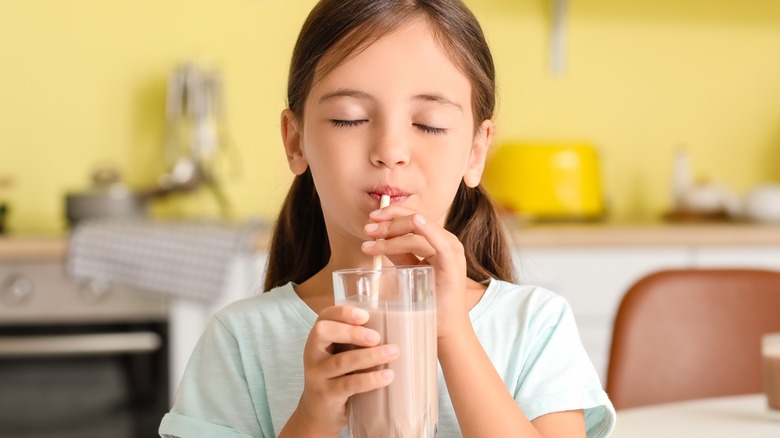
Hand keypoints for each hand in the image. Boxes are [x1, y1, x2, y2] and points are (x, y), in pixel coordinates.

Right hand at [285, 305, 398, 436]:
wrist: (319, 415)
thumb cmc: (336, 378)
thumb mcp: (340, 356)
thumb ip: (356, 342)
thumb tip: (395, 328)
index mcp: (318, 339)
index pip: (324, 317)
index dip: (343, 312)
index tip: (365, 315)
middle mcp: (313, 354)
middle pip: (324, 333)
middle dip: (352, 331)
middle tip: (377, 337)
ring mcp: (317, 375)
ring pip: (341, 361)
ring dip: (369, 356)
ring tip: (392, 353)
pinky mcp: (326, 395)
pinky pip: (348, 384)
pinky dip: (370, 379)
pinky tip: (387, 376)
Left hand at [361, 206, 470, 338]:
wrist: (443, 327)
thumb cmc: (428, 301)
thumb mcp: (409, 270)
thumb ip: (398, 252)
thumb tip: (377, 239)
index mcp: (438, 241)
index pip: (414, 219)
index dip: (392, 215)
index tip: (371, 220)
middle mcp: (447, 241)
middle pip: (415, 220)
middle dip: (388, 222)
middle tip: (368, 230)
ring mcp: (452, 251)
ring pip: (419, 229)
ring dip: (392, 232)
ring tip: (371, 243)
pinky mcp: (452, 263)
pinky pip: (439, 241)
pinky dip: (427, 229)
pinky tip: (415, 223)